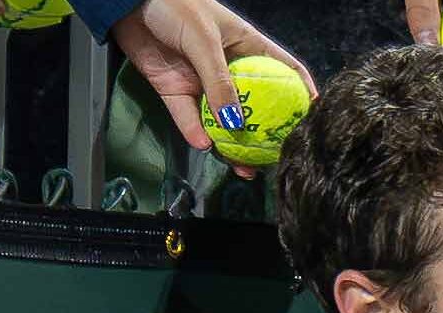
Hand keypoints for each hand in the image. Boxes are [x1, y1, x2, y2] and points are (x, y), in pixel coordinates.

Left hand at [109, 0, 316, 178]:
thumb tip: (235, 121)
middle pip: (255, 105)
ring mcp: (202, 82)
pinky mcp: (175, 91)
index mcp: (247, 46)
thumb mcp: (204, 41)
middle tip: (275, 155)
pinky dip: (196, 133)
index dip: (302, 91)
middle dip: (265, 132)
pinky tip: (206, 146)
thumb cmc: (175, 6)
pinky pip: (189, 118)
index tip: (313, 116)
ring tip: (242, 166)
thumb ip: (219, 81)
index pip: (284, 70)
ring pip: (222, 119)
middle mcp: (228, 68)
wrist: (128, 2)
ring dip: (232, 144)